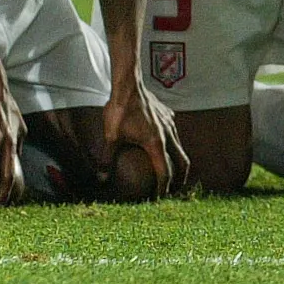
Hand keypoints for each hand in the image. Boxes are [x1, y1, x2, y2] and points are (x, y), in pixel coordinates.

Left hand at [101, 81, 187, 197]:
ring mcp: (170, 124)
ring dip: (178, 161)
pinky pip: (174, 133)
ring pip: (181, 147)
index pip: (165, 173)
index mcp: (156, 144)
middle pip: (182, 163)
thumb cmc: (119, 110)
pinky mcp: (168, 115)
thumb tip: (101, 179)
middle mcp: (169, 135)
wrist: (128, 85)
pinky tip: (163, 144)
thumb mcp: (111, 136)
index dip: (163, 188)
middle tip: (174, 190)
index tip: (159, 198)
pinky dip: (173, 144)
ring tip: (172, 171)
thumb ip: (107, 159)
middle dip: (180, 179)